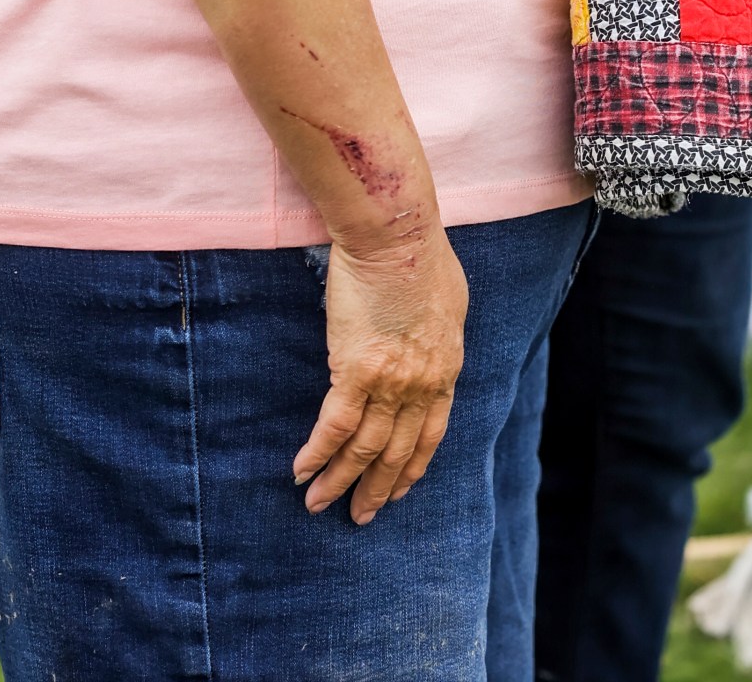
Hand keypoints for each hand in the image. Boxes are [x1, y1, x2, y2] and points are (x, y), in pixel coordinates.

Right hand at [294, 228, 467, 525]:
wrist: (396, 234)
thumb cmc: (421, 254)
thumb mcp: (449, 302)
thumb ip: (438, 333)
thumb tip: (428, 341)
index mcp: (445, 369)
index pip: (430, 434)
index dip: (412, 467)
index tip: (400, 490)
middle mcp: (421, 386)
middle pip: (396, 451)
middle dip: (377, 489)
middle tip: (360, 516)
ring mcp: (390, 383)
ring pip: (363, 449)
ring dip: (340, 482)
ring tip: (320, 505)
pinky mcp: (355, 370)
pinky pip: (333, 426)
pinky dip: (317, 454)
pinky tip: (302, 472)